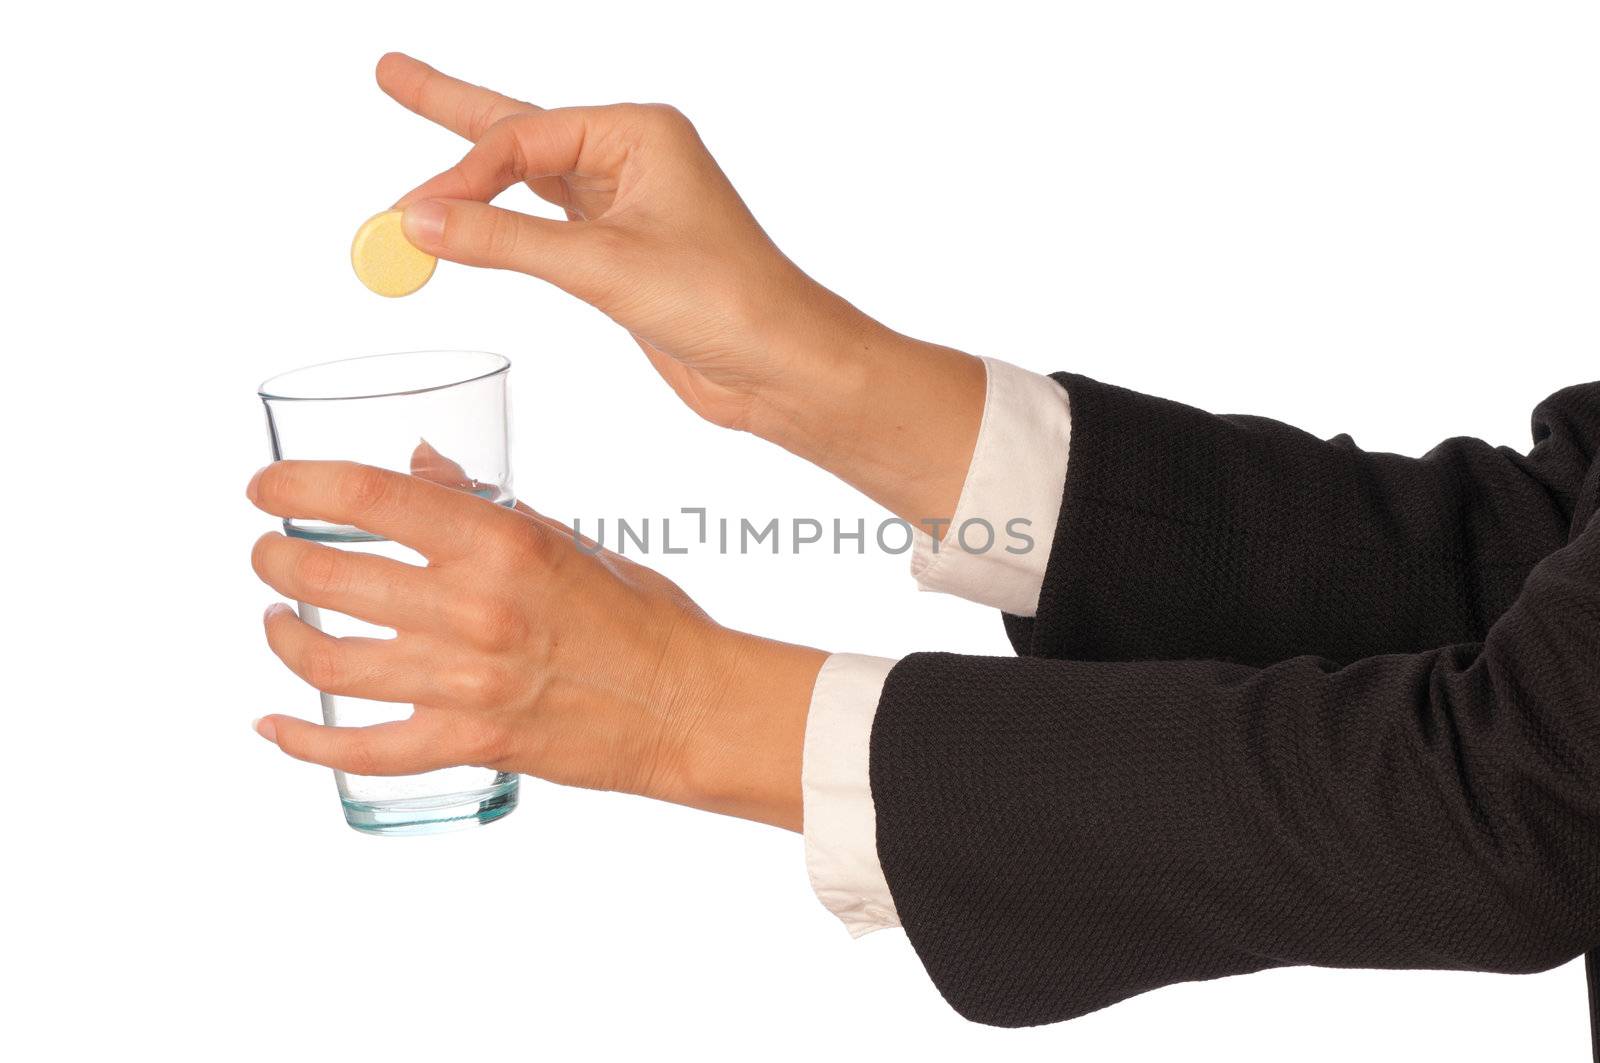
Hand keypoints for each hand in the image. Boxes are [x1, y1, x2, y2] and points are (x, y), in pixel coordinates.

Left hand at [247, 459, 823, 829]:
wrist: (688, 704)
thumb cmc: (639, 616)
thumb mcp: (566, 538)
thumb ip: (485, 506)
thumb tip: (418, 465)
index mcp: (502, 545)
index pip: (371, 497)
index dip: (298, 483)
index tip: (264, 485)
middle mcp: (475, 611)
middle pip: (330, 578)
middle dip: (276, 559)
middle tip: (269, 553)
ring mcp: (466, 685)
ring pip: (330, 662)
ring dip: (282, 637)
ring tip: (276, 622)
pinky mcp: (468, 744)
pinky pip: (363, 753)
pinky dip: (304, 744)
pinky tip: (272, 725)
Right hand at [380, 52, 846, 433]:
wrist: (781, 365)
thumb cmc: (728, 301)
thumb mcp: (603, 266)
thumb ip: (505, 243)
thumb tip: (417, 221)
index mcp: (641, 134)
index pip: (523, 141)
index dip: (460, 177)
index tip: (407, 217)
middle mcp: (633, 157)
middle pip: (520, 130)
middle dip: (452, 108)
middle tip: (389, 73)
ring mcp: (626, 203)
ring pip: (529, 176)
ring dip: (471, 169)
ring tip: (419, 109)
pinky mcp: (620, 252)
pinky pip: (544, 225)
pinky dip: (500, 223)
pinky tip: (473, 206)